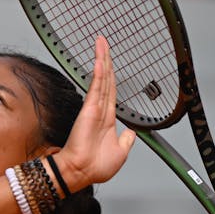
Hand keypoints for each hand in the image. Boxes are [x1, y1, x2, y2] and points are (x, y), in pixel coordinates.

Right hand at [54, 35, 135, 187]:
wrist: (82, 172)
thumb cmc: (96, 166)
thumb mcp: (120, 152)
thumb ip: (126, 140)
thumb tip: (132, 133)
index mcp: (107, 119)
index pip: (111, 90)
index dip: (111, 73)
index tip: (108, 60)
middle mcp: (100, 110)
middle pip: (105, 78)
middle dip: (105, 58)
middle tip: (102, 41)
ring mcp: (94, 108)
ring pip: (101, 78)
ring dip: (102, 59)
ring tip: (101, 42)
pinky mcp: (89, 110)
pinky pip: (96, 88)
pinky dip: (98, 73)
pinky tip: (100, 60)